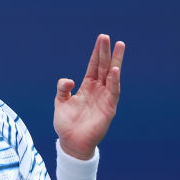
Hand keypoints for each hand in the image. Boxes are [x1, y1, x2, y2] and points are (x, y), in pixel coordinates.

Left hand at [53, 34, 124, 158]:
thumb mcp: (60, 102)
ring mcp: (105, 97)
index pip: (93, 66)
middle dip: (105, 52)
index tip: (100, 39)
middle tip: (107, 37)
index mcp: (87, 87)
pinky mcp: (109, 107)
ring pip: (112, 75)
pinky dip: (115, 80)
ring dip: (115, 61)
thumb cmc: (66, 124)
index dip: (96, 53)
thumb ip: (62, 89)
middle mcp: (98, 90)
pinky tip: (115, 70)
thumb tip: (68, 80)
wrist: (71, 142)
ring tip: (119, 46)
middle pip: (103, 66)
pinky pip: (113, 91)